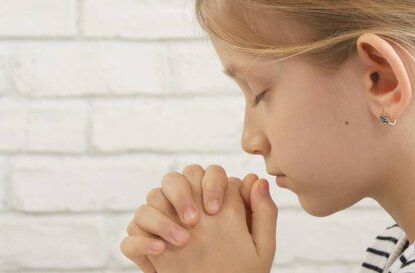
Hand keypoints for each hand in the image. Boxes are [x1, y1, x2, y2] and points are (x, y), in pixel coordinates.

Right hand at [120, 164, 259, 271]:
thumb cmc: (244, 272)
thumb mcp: (261, 246)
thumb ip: (264, 212)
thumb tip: (257, 178)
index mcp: (212, 202)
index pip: (208, 173)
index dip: (211, 184)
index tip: (217, 209)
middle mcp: (185, 209)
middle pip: (173, 179)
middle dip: (181, 194)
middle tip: (194, 221)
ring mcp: (162, 227)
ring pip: (149, 202)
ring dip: (162, 219)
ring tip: (182, 241)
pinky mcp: (145, 250)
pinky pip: (130, 237)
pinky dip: (141, 242)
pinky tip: (160, 252)